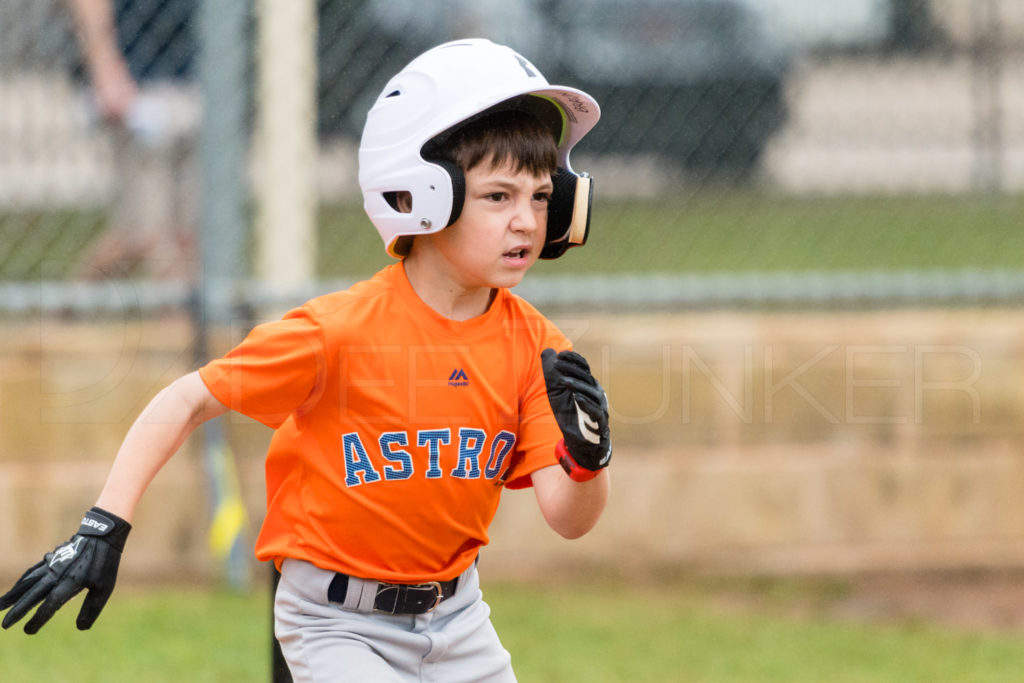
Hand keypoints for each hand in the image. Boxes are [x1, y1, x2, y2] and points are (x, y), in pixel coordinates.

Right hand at [0, 507, 130, 633]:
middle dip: (18, 610)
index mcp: (70, 582)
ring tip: (0, 605)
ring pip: (28, 581)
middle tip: (4, 625)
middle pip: (33, 595)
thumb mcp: (104, 587)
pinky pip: (32, 571)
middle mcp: (57, 574)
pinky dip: (22, 580)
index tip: (28, 631)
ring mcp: (52, 565)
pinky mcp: (51, 558)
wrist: (102, 535)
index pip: (50, 604)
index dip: (38, 618)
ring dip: (14, 594)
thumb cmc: (105, 563)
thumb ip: (91, 608)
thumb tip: (81, 628)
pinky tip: (17, 587)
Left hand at [541, 348, 611, 479]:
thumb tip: (547, 351)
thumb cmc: (571, 415)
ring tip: (563, 381)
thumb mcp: (557, 393)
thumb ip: (553, 374)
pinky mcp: (600, 423)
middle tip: (558, 364)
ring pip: (592, 393)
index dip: (573, 360)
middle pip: (587, 378)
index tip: (560, 355)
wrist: (582, 444)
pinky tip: (576, 398)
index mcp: (588, 384)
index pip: (583, 368)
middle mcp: (597, 394)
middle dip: (573, 370)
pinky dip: (586, 404)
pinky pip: (595, 412)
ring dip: (577, 385)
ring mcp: (600, 408)